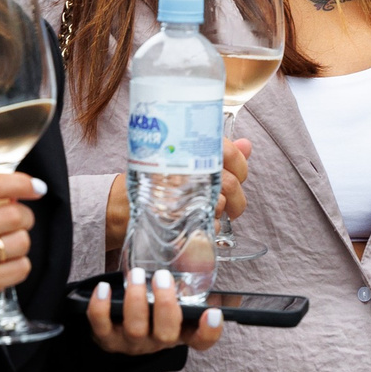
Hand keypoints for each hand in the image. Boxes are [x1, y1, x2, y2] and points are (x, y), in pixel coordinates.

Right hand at [0, 172, 40, 319]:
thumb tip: (22, 191)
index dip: (20, 183)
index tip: (37, 188)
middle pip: (15, 215)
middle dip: (24, 218)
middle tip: (15, 225)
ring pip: (22, 242)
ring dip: (20, 244)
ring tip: (3, 249)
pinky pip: (22, 267)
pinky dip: (18, 266)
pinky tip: (1, 267)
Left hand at [85, 265, 224, 355]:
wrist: (120, 329)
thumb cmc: (152, 310)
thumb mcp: (172, 301)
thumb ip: (186, 285)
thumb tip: (200, 253)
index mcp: (180, 332)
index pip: (201, 341)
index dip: (209, 331)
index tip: (213, 313)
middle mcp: (157, 341)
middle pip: (166, 334)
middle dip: (165, 304)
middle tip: (162, 277)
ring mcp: (132, 343)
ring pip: (136, 329)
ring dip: (136, 300)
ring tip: (136, 275)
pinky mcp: (107, 339)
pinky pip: (101, 326)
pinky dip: (101, 307)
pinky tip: (103, 288)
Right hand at [104, 138, 249, 257]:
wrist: (123, 204)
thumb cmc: (157, 181)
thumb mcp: (186, 160)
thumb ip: (220, 153)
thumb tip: (246, 145)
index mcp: (189, 149)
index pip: (229, 152)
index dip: (241, 165)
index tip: (239, 174)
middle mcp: (185, 168)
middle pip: (229, 182)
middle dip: (237, 197)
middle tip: (233, 205)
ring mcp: (181, 193)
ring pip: (220, 203)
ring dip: (220, 211)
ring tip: (208, 211)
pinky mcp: (177, 217)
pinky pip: (209, 224)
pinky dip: (210, 226)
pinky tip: (199, 222)